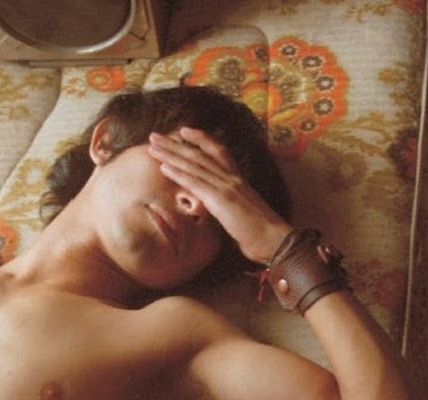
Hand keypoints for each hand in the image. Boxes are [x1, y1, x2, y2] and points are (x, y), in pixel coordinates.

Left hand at [148, 128, 290, 263]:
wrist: (274, 240)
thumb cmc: (259, 233)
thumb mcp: (240, 214)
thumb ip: (227, 206)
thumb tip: (216, 209)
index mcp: (238, 179)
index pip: (218, 151)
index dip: (200, 138)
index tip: (183, 131)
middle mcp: (232, 177)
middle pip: (200, 154)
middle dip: (176, 144)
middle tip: (155, 136)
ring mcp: (226, 186)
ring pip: (195, 164)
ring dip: (171, 154)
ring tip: (153, 146)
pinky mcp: (221, 199)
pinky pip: (196, 183)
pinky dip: (178, 174)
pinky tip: (163, 167)